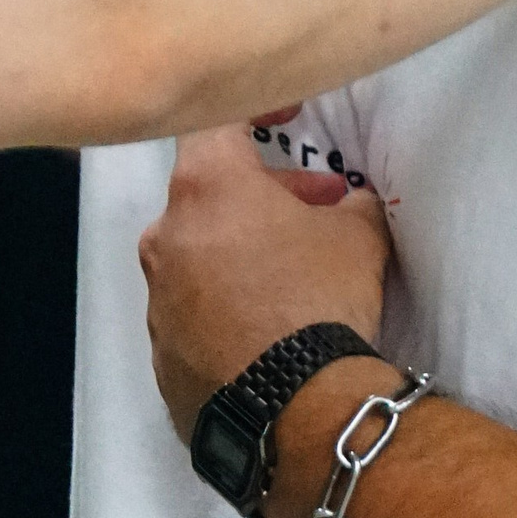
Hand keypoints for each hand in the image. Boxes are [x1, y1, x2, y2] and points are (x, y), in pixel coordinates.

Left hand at [139, 122, 391, 446]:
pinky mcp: (160, 350)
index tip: (288, 118)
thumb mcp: (360, 234)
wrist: (292, 406)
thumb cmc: (321, 298)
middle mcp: (165, 235)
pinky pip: (194, 309)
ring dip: (241, 250)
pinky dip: (225, 303)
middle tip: (319, 209)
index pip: (217, 123)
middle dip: (264, 194)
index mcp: (204, 188)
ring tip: (294, 272)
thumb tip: (349, 205)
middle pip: (208, 193)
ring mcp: (155, 296)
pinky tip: (267, 324)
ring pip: (197, 253)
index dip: (256, 112)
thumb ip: (350, 204)